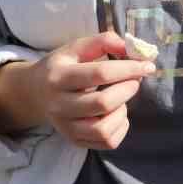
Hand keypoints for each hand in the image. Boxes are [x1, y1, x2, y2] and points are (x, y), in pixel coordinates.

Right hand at [0, 32, 154, 149]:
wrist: (35, 93)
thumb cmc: (63, 67)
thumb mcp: (76, 48)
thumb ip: (104, 42)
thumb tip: (130, 48)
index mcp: (58, 77)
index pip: (100, 73)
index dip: (129, 68)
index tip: (147, 65)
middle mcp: (59, 105)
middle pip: (103, 103)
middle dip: (127, 89)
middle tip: (133, 81)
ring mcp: (66, 127)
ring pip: (104, 129)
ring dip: (122, 112)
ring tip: (120, 99)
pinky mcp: (75, 141)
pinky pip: (107, 141)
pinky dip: (120, 127)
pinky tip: (116, 113)